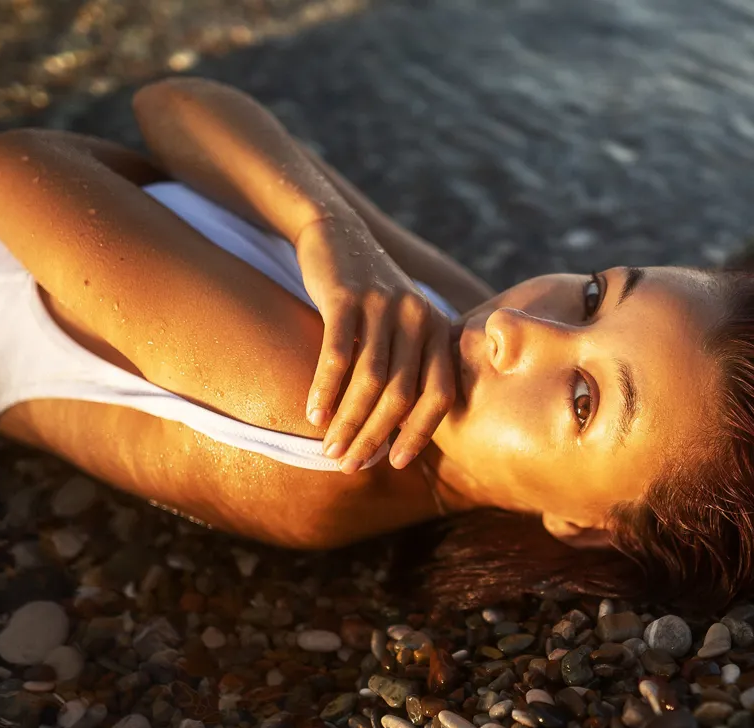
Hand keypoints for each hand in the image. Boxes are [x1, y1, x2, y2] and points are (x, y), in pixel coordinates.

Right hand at [295, 213, 455, 472]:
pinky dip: (325, 389)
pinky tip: (312, 414)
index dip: (420, 433)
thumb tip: (396, 434)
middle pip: (402, 394)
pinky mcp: (346, 297)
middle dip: (375, 436)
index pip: (441, 393)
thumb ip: (408, 368)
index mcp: (437, 330)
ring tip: (329, 450)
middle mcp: (418, 318)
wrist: (338, 234)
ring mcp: (383, 305)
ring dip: (348, 421)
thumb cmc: (368, 297)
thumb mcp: (401, 326)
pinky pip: (337, 354)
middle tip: (351, 466)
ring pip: (370, 380)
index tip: (397, 463)